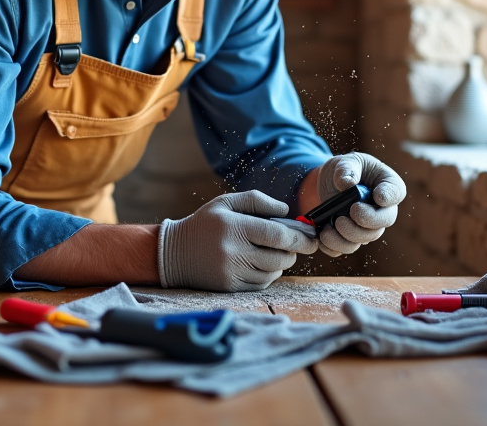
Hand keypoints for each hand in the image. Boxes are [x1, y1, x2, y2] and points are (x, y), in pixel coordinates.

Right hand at [158, 191, 318, 291]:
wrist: (174, 253)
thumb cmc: (205, 223)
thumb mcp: (226, 202)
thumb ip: (258, 201)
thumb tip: (287, 213)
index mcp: (234, 227)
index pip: (277, 236)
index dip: (300, 238)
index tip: (312, 238)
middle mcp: (233, 251)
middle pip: (279, 258)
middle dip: (292, 252)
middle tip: (294, 245)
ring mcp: (231, 272)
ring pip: (272, 273)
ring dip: (281, 264)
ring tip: (275, 253)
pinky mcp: (230, 287)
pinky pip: (261, 284)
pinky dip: (268, 275)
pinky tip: (261, 264)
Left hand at [312, 152, 405, 256]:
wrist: (331, 183)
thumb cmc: (346, 169)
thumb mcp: (347, 161)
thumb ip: (347, 168)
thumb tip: (346, 183)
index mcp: (387, 185)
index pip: (395, 193)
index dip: (388, 197)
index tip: (377, 196)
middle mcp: (382, 210)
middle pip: (382, 222)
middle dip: (365, 221)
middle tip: (349, 212)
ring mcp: (368, 226)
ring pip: (365, 239)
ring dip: (346, 237)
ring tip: (328, 229)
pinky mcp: (352, 237)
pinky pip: (347, 247)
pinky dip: (334, 246)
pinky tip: (322, 237)